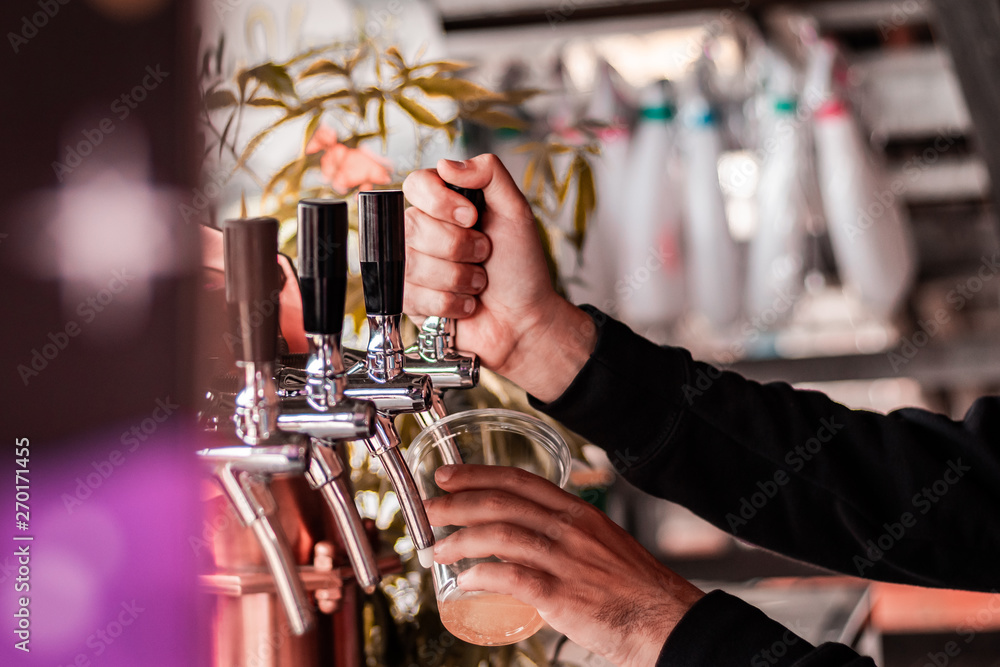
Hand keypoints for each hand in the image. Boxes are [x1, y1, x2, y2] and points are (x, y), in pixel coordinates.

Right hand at [402, 154, 594, 401]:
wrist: (524, 320)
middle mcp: (422, 231)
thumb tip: (447, 164)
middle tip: (485, 256)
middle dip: (460, 247)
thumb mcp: (516, 212)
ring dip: (459, 278)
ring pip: (412, 263)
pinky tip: (466, 305)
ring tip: (478, 283)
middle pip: (414, 226)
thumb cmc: (521, 268)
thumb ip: (490, 174)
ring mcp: (410, 266)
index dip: (440, 202)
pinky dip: (450, 304)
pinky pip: (413, 296)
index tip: (472, 218)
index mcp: (444, 204)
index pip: (416, 184)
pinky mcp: (408, 300)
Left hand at [424, 465, 704, 666]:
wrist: (666, 619)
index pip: (520, 481)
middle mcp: (569, 529)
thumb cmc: (635, 588)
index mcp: (578, 512)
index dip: (478, 474)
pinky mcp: (561, 595)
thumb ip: (563, 536)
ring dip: (461, 540)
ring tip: (438, 549)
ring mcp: (565, 560)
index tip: (449, 475)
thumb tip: (520, 538)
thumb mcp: (601, 544)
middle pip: (501, 503)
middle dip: (457, 503)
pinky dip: (481, 575)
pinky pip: (511, 577)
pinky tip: (464, 581)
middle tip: (431, 510)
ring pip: (500, 535)